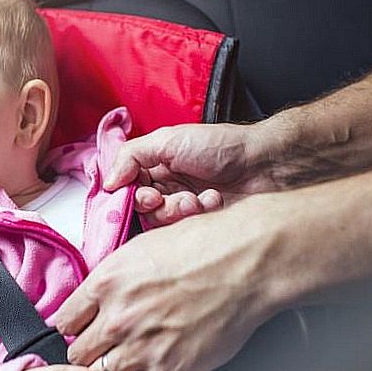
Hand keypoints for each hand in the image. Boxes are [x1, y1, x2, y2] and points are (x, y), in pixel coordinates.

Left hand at [56, 197, 283, 370]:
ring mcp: (141, 347)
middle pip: (77, 353)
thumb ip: (114, 276)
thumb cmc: (202, 245)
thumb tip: (97, 295)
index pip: (64, 321)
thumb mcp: (142, 247)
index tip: (86, 330)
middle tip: (104, 351)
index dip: (75, 328)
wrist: (247, 262)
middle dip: (88, 354)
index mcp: (106, 282)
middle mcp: (117, 317)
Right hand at [104, 123, 278, 225]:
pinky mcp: (200, 223)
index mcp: (154, 166)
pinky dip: (199, 216)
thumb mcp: (168, 140)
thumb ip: (131, 156)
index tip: (145, 196)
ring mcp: (182, 205)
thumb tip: (106, 182)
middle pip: (142, 210)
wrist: (265, 163)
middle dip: (157, 206)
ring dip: (179, 211)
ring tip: (199, 198)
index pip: (126, 188)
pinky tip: (214, 201)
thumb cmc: (220, 145)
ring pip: (162, 222)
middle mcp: (165, 186)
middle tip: (171, 198)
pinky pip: (185, 230)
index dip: (132, 196)